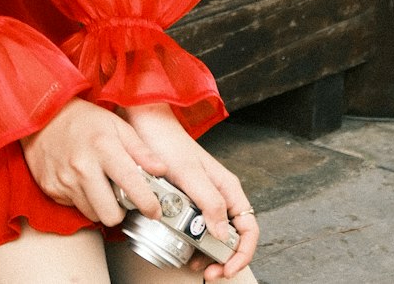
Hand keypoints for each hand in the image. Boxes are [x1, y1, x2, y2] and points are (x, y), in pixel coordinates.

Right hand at [20, 98, 168, 225]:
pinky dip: (81, 198)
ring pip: (92, 215)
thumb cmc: (83, 118)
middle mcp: (82, 167)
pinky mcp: (51, 188)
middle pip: (110, 215)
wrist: (43, 114)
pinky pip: (74, 206)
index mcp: (103, 148)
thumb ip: (140, 149)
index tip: (155, 210)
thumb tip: (161, 170)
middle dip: (120, 211)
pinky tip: (80, 180)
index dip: (147, 203)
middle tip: (120, 197)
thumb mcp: (115, 125)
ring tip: (98, 184)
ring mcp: (64, 180)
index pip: (131, 184)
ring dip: (100, 206)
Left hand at [118, 104, 258, 280]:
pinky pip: (197, 227)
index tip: (227, 268)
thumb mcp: (189, 173)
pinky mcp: (187, 199)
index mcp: (227, 188)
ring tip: (195, 264)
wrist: (144, 124)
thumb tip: (224, 235)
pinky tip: (185, 248)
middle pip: (234, 236)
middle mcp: (219, 194)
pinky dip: (194, 242)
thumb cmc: (167, 142)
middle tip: (209, 272)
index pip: (249, 228)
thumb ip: (209, 201)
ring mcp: (203, 198)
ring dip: (209, 254)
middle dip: (225, 259)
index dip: (243, 253)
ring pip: (216, 235)